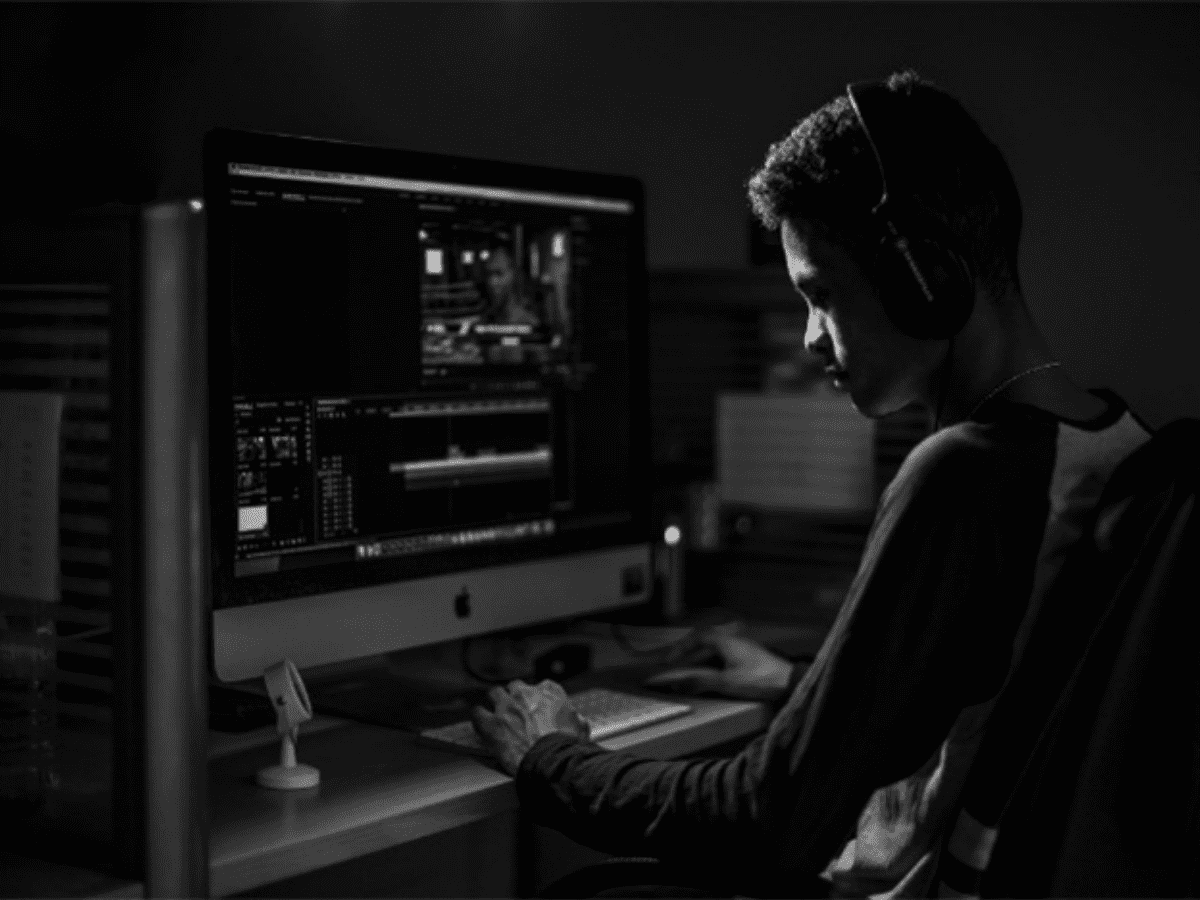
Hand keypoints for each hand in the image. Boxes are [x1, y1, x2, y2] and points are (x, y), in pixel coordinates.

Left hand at [471, 679, 590, 775]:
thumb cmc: (566, 747)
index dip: (538, 698)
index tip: (538, 707)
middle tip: (515, 710)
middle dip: (514, 697)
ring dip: (495, 703)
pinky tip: (480, 723)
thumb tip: (578, 720)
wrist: (549, 762)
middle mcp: (526, 694)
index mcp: (549, 692)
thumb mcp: (581, 730)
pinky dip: (479, 718)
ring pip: (494, 694)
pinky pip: (478, 713)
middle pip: (515, 687)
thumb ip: (577, 720)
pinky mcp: (491, 723)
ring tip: (495, 713)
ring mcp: (506, 706)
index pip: (542, 686)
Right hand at [644, 631, 796, 701]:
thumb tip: (677, 683)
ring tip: (691, 675)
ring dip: (701, 662)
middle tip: (676, 666)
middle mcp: (734, 641)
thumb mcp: (726, 682)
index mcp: (726, 641)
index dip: (681, 647)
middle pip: (705, 643)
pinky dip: (713, 667)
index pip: (697, 637)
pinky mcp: (750, 659)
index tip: (670, 659)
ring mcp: (743, 649)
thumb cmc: (762, 679)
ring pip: (715, 652)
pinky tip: (712, 678)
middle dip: (688, 655)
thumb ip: (700, 681)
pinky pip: (725, 658)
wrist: (789, 683)